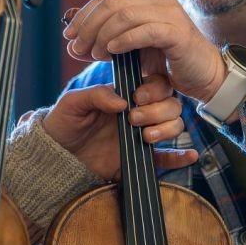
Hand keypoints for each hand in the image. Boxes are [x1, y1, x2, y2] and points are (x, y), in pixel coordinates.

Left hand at [39, 76, 197, 179]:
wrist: (56, 156)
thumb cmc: (63, 123)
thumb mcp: (73, 103)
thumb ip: (95, 95)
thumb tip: (121, 101)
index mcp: (126, 96)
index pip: (156, 85)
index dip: (154, 90)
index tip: (136, 98)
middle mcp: (139, 114)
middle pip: (171, 105)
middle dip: (159, 111)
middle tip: (133, 119)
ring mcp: (141, 136)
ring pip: (174, 126)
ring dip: (167, 129)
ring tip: (145, 138)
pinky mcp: (139, 159)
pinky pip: (167, 158)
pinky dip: (180, 157)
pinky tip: (189, 155)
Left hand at [63, 0, 227, 102]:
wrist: (199, 72)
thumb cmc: (164, 57)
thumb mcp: (129, 45)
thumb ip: (103, 39)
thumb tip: (71, 43)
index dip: (84, 16)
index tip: (68, 36)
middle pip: (112, 4)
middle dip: (89, 27)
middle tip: (78, 49)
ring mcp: (170, 11)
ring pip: (125, 15)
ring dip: (103, 35)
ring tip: (95, 55)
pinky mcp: (177, 31)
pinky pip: (145, 31)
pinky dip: (124, 40)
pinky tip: (112, 51)